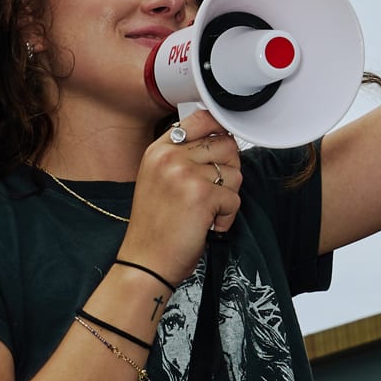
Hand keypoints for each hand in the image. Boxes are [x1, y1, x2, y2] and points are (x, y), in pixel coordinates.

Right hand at [120, 109, 242, 284]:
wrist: (145, 262)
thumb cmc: (155, 227)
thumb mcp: (158, 179)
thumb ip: (183, 156)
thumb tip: (222, 137)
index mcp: (159, 150)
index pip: (201, 118)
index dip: (221, 130)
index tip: (224, 146)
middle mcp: (170, 157)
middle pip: (226, 145)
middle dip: (228, 171)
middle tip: (212, 193)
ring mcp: (186, 174)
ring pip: (235, 173)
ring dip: (227, 198)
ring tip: (204, 213)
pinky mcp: (203, 195)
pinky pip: (235, 199)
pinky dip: (226, 218)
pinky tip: (206, 226)